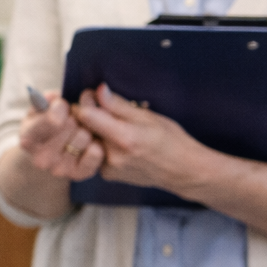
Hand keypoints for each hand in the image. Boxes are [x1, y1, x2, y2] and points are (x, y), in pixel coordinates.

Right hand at [18, 89, 103, 181]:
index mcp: (28, 140)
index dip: (60, 106)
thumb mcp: (40, 108)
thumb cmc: (46, 123)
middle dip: (74, 115)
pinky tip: (89, 141)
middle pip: (70, 124)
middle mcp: (41, 159)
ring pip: (84, 136)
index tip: (62, 104)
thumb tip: (55, 98)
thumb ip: (48, 100)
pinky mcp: (78, 175)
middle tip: (72, 118)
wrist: (49, 153)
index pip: (52, 120)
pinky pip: (95, 153)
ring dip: (86, 128)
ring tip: (80, 129)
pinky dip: (96, 143)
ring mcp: (60, 169)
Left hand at [72, 83, 210, 194]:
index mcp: (124, 138)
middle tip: (102, 109)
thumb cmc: (171, 140)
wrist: (182, 171)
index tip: (92, 96)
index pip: (86, 115)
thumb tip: (98, 90)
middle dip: (89, 115)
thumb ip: (118, 105)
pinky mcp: (107, 175)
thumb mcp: (148, 116)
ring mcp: (108, 168)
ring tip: (114, 126)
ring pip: (88, 141)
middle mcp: (112, 155)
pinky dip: (101, 144)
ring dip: (94, 130)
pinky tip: (117, 142)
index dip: (85, 102)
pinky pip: (95, 153)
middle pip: (84, 128)